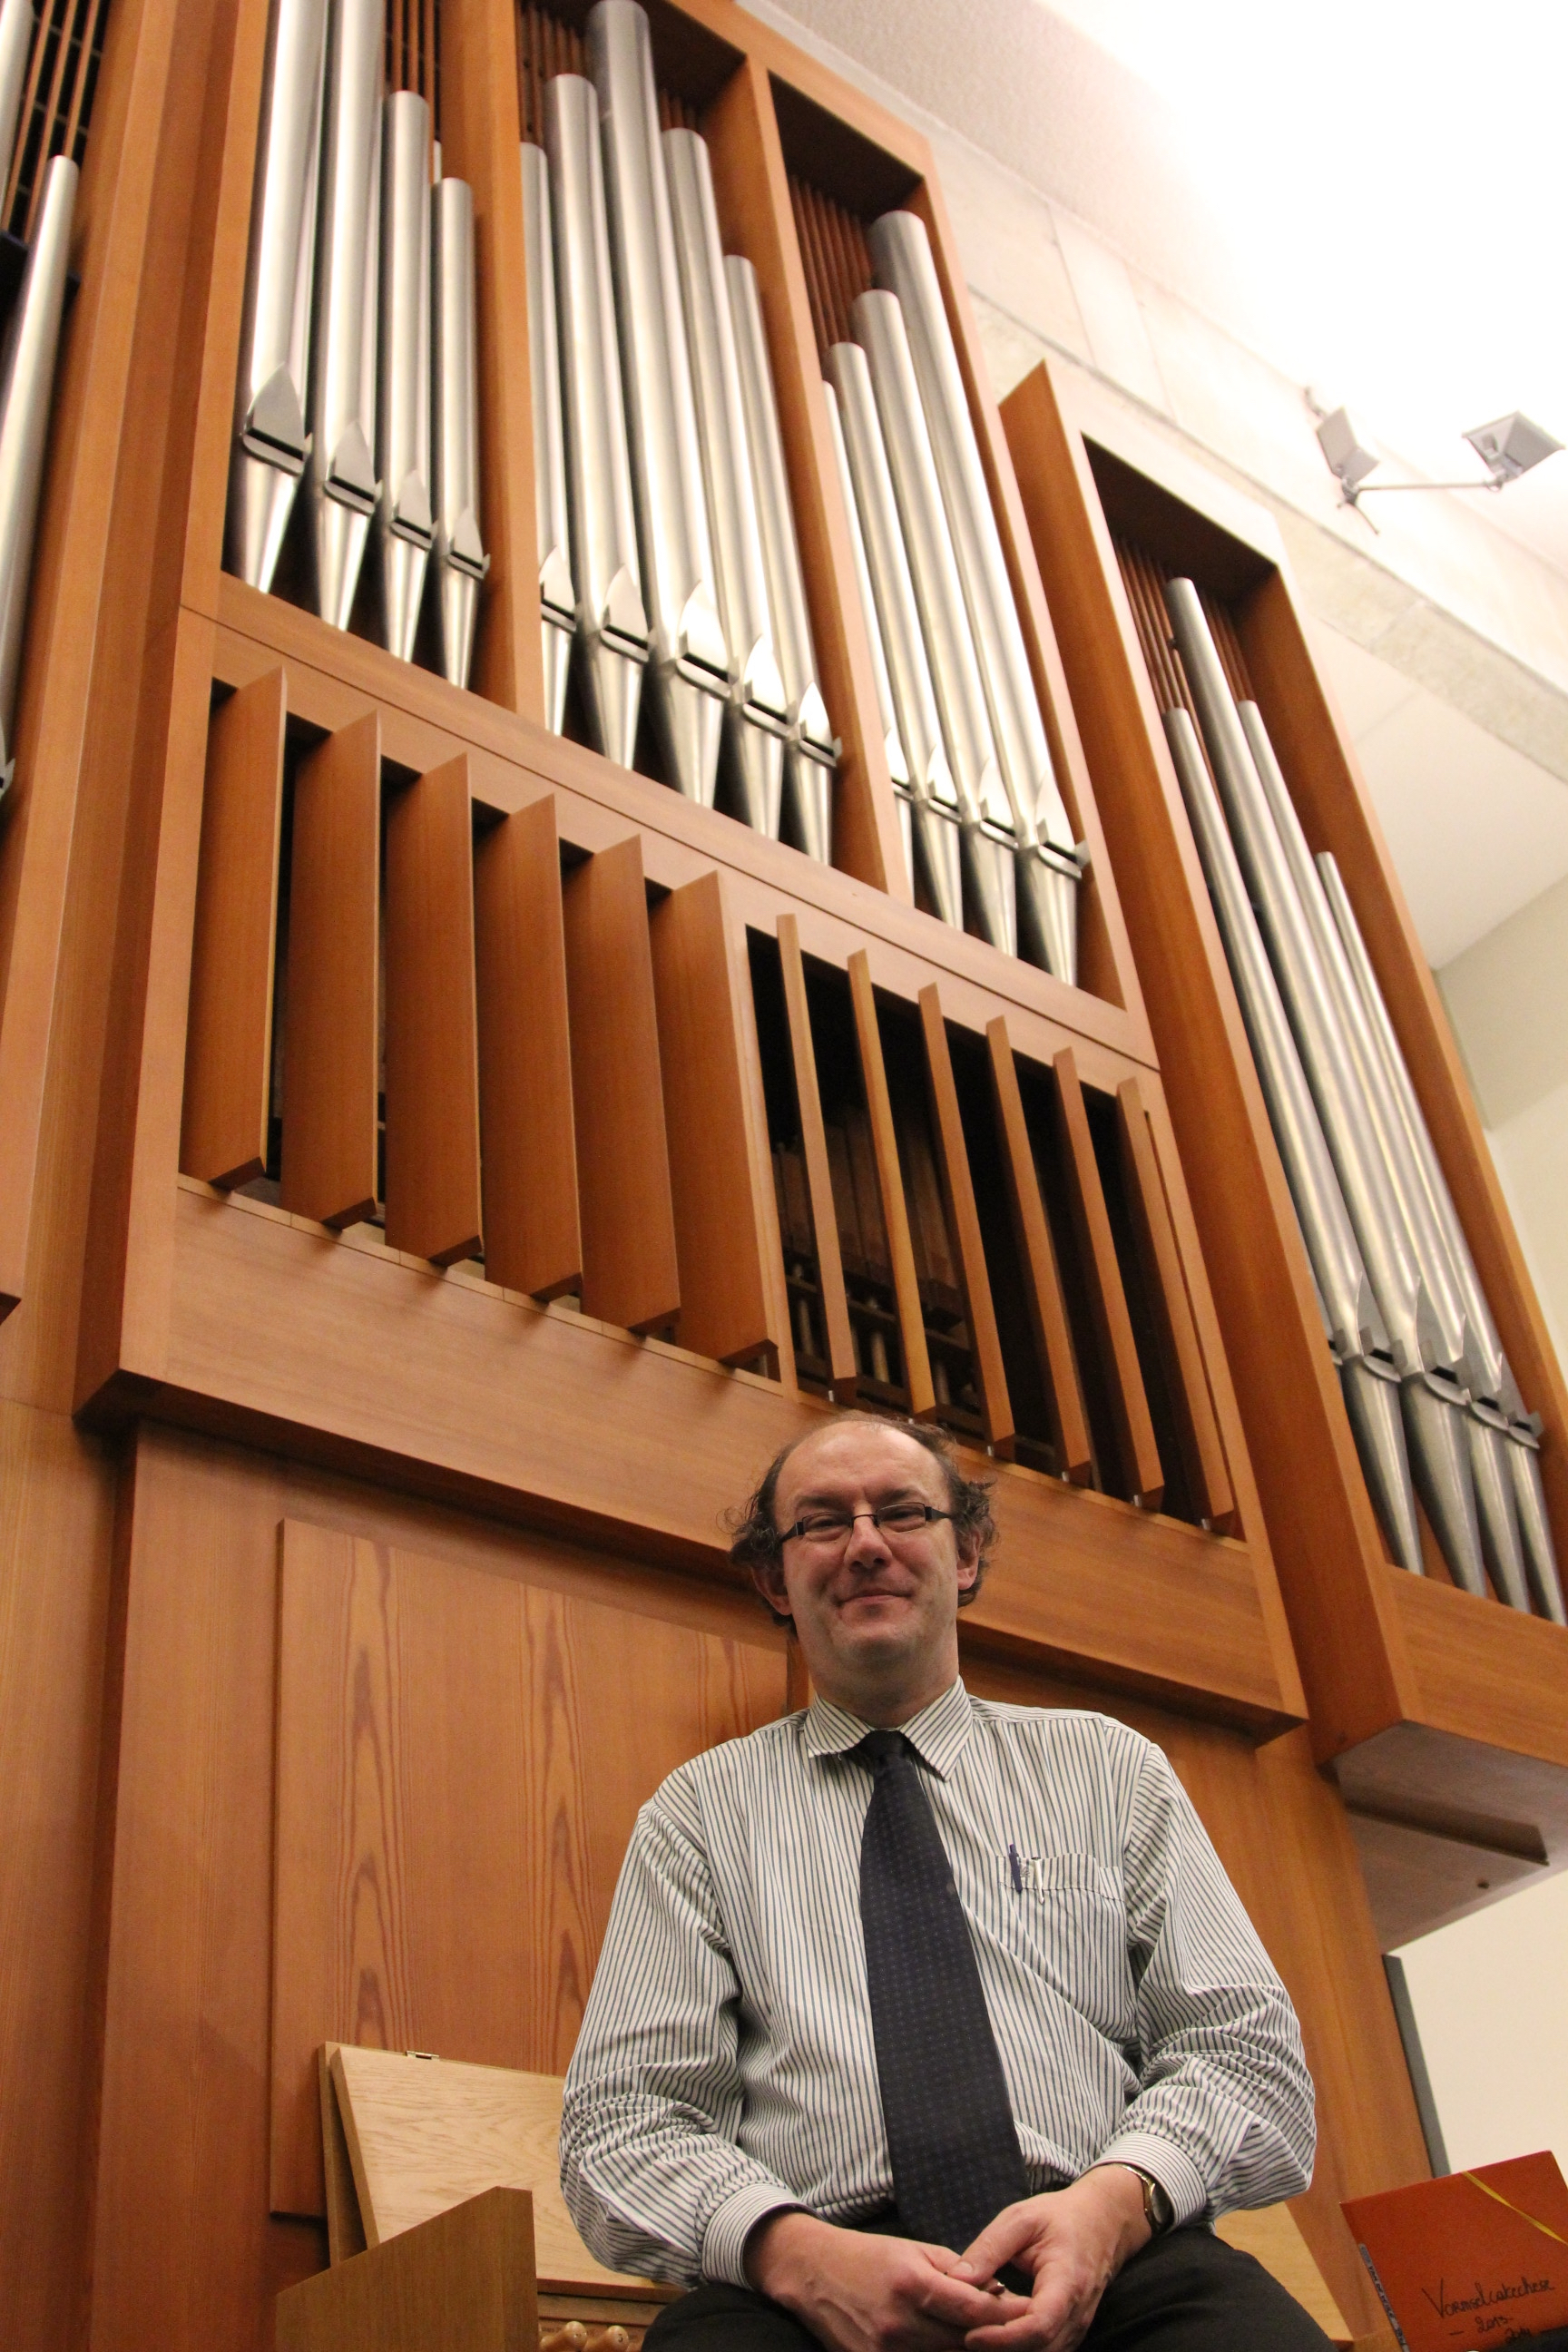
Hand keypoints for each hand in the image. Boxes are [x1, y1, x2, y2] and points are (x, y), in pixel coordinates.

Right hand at [745, 2210, 1015, 2351]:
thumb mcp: (916, 2250)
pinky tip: (949, 2345)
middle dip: (993, 2337)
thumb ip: (957, 2271)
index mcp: (913, 2283)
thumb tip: (997, 2291)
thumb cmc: (869, 2256)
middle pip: (964, 2341)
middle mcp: (901, 2321)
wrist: (814, 2272)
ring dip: (968, 2349)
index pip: (973, 2309)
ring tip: (986, 2339)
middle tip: (1018, 2331)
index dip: (1007, 2314)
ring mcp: (886, 2349)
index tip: (1030, 2311)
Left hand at [950, 2168, 1152, 2350]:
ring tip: (974, 2339)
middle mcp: (1077, 2314)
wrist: (1101, 2222)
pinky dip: (1020, 2351)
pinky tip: (994, 2339)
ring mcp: (1077, 2328)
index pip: (1039, 2326)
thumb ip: (989, 2248)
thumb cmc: (1060, 2217)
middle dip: (1000, 2351)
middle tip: (961, 2339)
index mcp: (1066, 2282)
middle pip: (1039, 2351)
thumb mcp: (1021, 2219)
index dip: (1004, 2339)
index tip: (971, 2337)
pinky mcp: (1071, 2333)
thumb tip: (956, 2278)